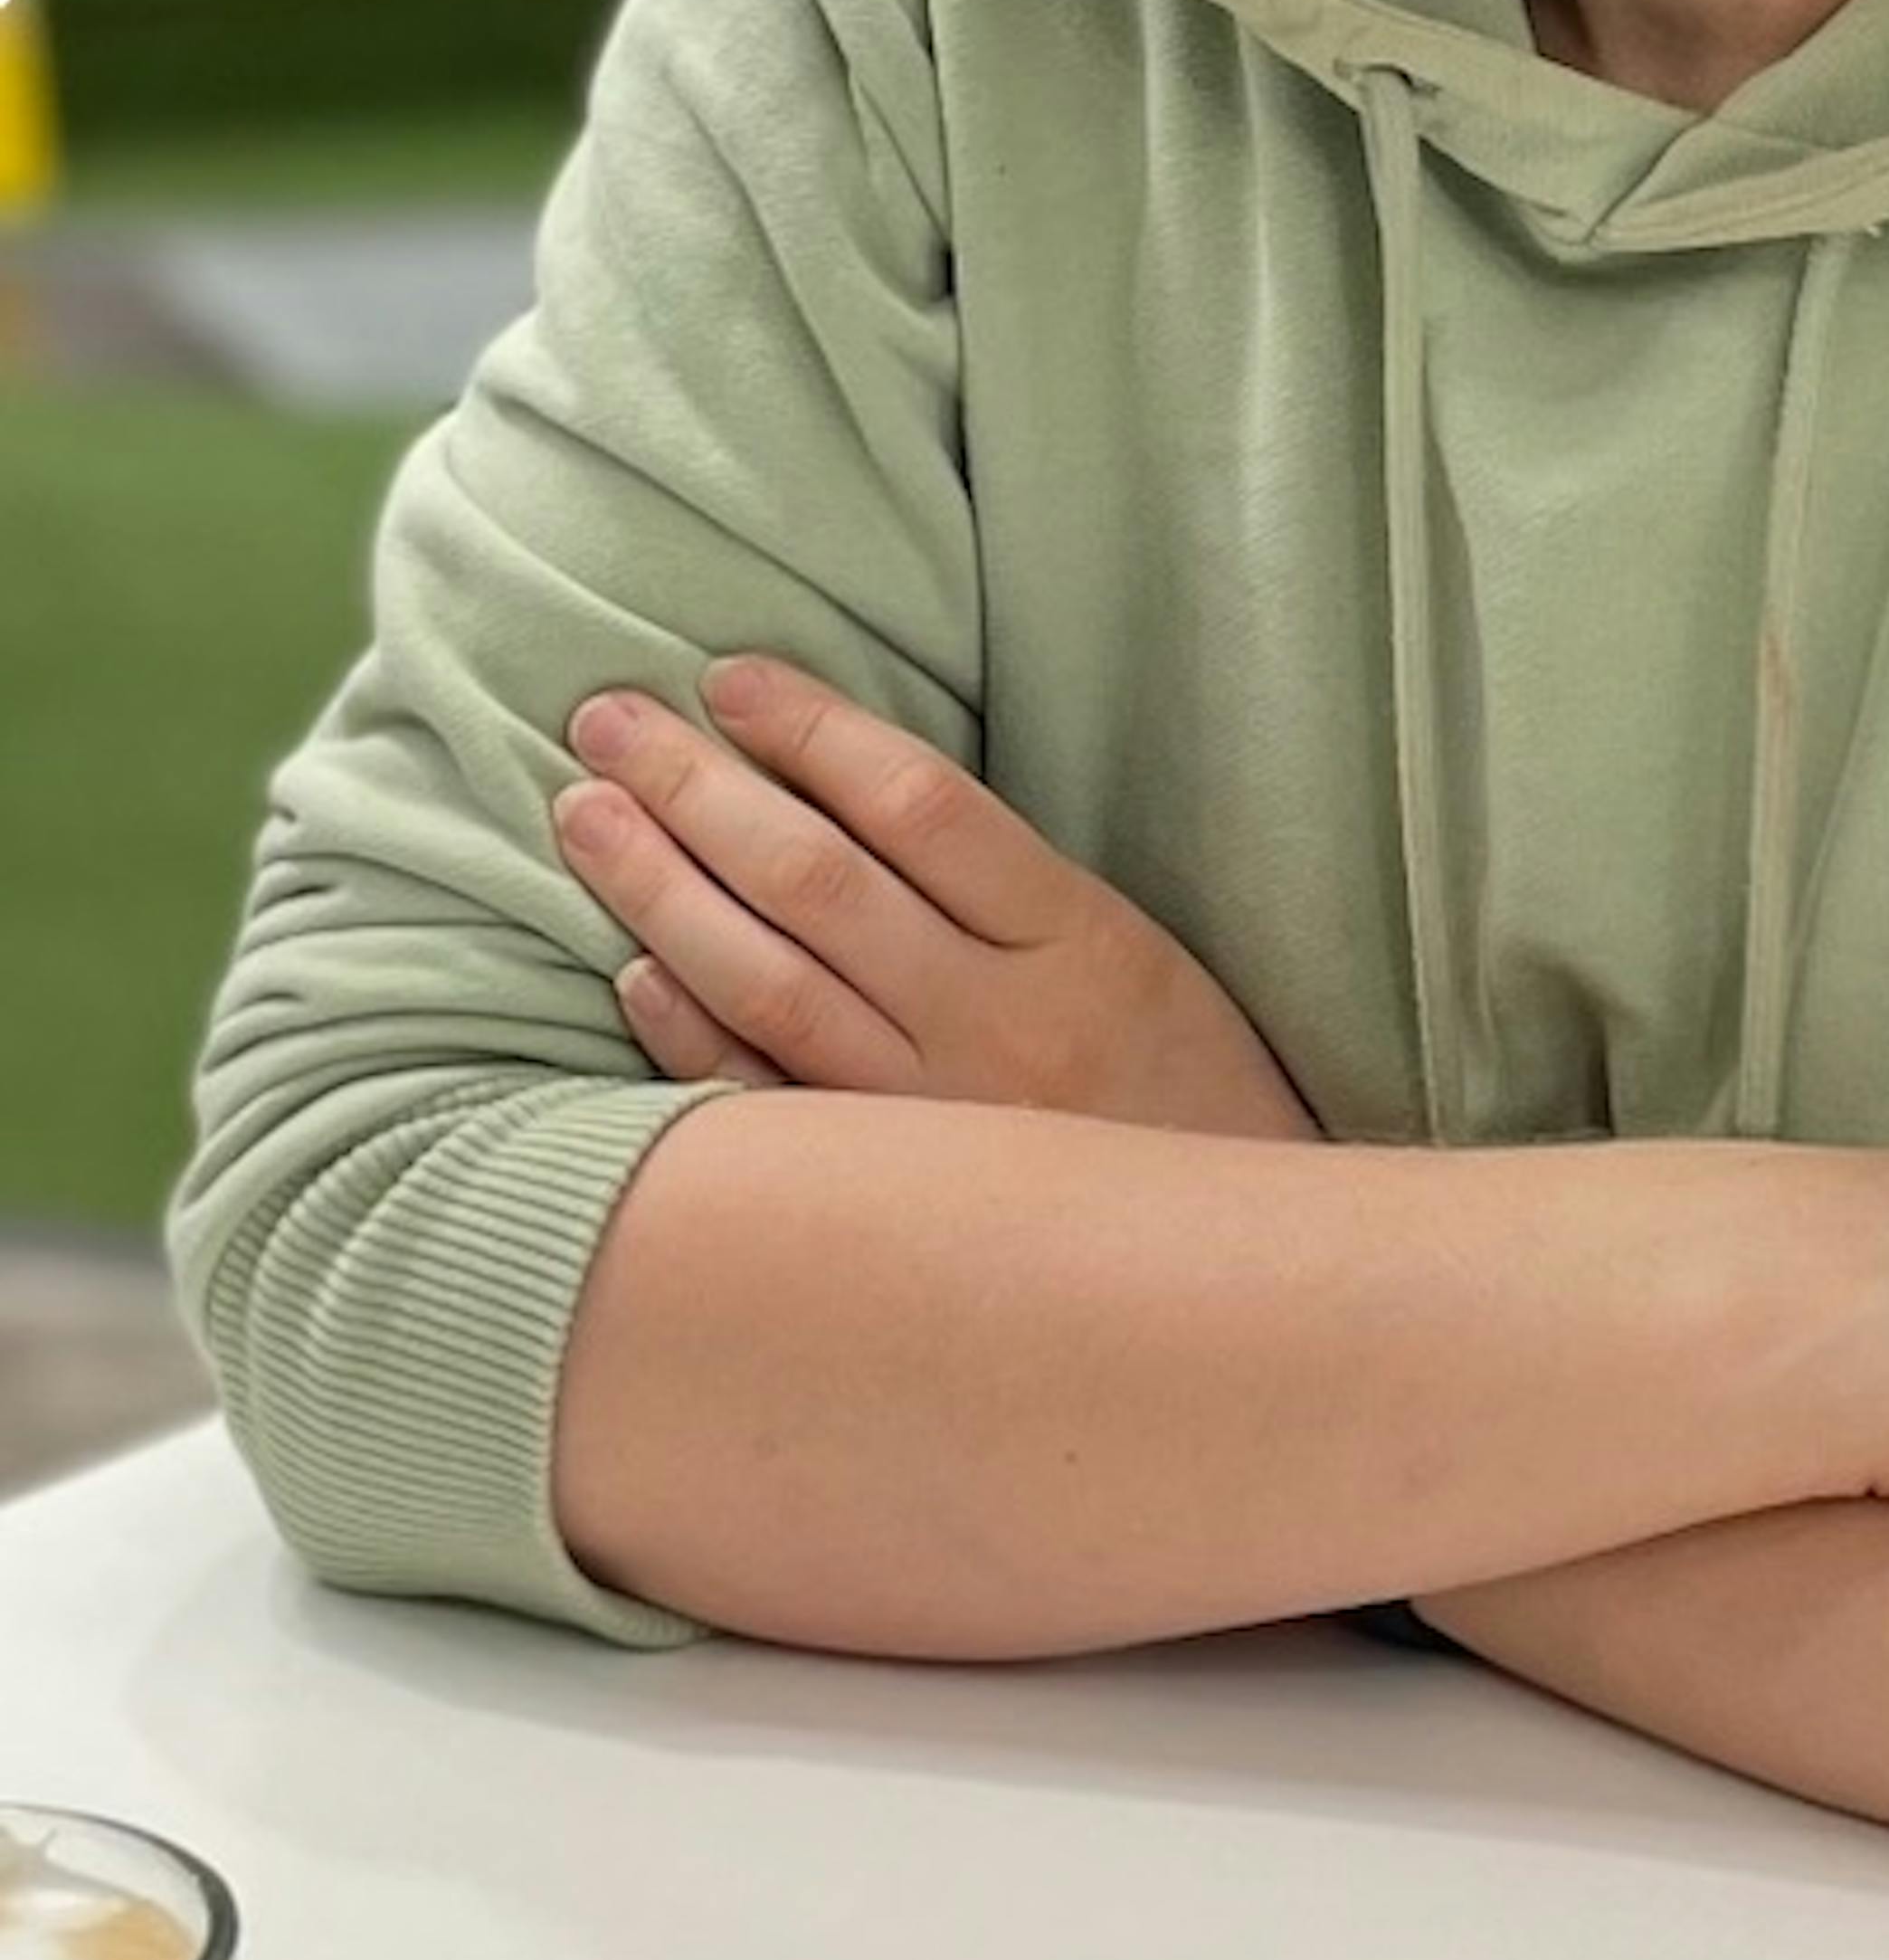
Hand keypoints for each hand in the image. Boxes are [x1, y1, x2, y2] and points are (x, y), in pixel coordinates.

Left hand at [548, 656, 1324, 1144]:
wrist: (1232, 1282)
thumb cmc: (1189, 1093)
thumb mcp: (1138, 956)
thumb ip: (1008, 889)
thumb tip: (844, 792)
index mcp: (1081, 942)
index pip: (919, 805)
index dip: (815, 730)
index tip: (730, 677)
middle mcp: (999, 1029)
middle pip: (819, 884)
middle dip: (698, 790)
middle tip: (606, 721)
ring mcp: (934, 1123)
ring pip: (770, 986)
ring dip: (662, 892)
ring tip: (585, 815)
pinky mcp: (892, 1204)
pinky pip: (768, 1108)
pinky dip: (692, 1035)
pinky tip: (633, 970)